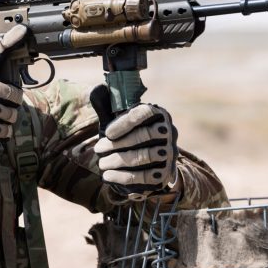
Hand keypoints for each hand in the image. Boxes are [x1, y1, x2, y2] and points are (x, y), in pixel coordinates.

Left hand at [90, 85, 177, 199]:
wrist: (150, 162)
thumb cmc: (129, 134)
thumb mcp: (120, 120)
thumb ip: (108, 106)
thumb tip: (97, 90)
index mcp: (158, 114)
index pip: (144, 113)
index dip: (125, 123)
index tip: (107, 133)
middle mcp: (169, 131)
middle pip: (143, 136)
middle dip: (117, 144)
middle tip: (98, 150)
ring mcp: (169, 153)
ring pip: (143, 156)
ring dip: (118, 161)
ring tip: (101, 164)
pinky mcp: (165, 173)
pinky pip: (145, 176)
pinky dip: (124, 177)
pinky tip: (108, 176)